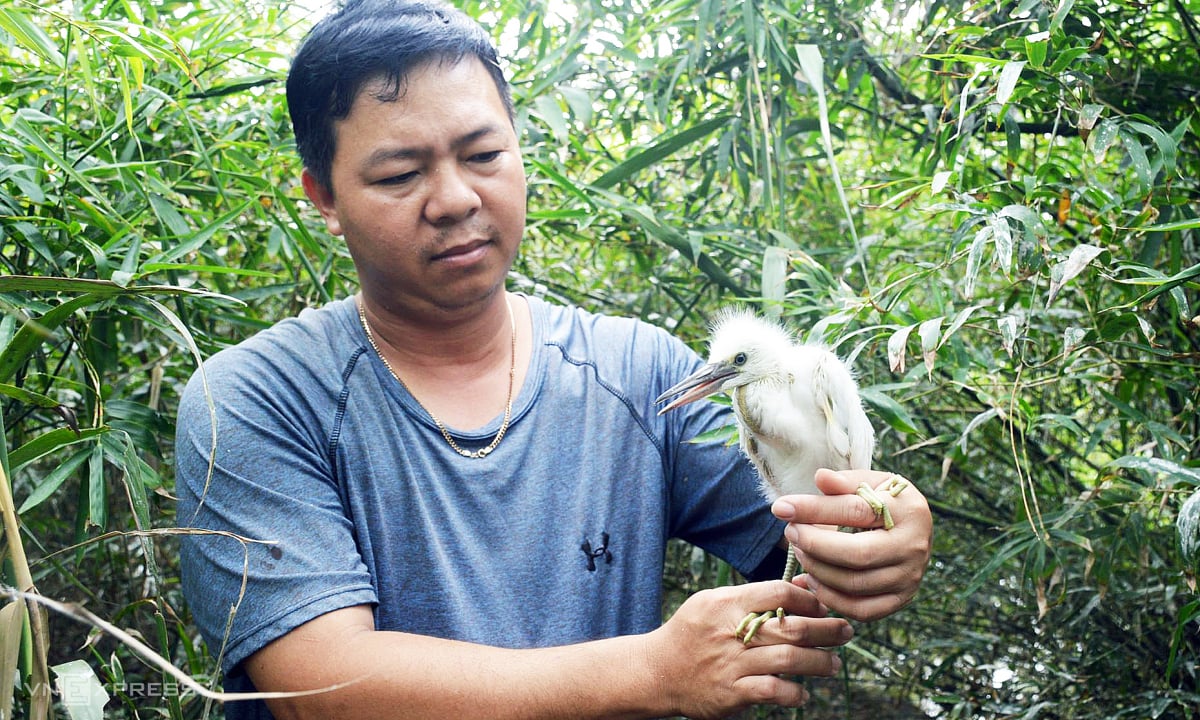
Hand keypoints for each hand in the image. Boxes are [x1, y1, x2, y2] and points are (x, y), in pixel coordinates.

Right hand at [644, 580, 852, 718]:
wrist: (657, 672)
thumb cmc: (692, 633)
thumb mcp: (714, 603)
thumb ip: (756, 595)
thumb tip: (804, 586)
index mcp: (726, 603)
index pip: (778, 592)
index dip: (808, 599)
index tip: (823, 607)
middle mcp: (730, 632)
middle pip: (791, 626)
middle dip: (826, 629)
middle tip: (845, 631)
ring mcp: (731, 664)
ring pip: (789, 659)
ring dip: (819, 662)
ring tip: (832, 663)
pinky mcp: (731, 693)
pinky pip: (773, 691)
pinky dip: (794, 692)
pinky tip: (803, 691)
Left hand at [771, 468, 932, 621]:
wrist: (912, 528)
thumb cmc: (883, 500)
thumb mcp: (869, 482)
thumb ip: (843, 482)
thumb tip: (820, 478)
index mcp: (907, 510)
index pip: (855, 511)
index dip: (814, 509)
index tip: (782, 508)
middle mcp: (913, 547)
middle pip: (856, 555)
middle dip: (814, 545)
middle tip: (791, 532)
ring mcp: (909, 577)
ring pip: (854, 585)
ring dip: (817, 570)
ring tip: (800, 552)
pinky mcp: (901, 599)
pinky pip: (861, 610)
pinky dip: (830, 599)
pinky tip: (812, 580)